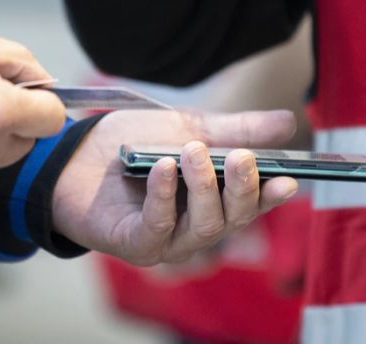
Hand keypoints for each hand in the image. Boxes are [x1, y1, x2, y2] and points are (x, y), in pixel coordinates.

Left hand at [51, 110, 298, 264]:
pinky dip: (164, 197)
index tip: (289, 178)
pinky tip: (164, 168)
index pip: (253, 202)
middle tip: (239, 157)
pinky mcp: (135, 243)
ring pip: (204, 227)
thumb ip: (235, 129)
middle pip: (233, 218)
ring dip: (203, 188)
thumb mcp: (189, 126)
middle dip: (240, 188)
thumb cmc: (134, 143)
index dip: (272, 194)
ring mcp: (166, 239)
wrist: (76, 151)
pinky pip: (158, 227)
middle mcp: (195, 225)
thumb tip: (288, 122)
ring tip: (193, 152)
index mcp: (214, 199)